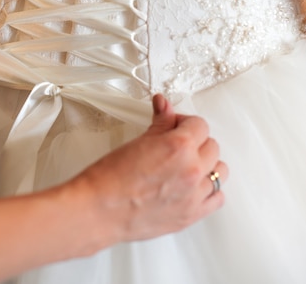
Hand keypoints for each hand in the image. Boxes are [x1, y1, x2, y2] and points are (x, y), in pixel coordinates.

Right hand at [76, 94, 226, 243]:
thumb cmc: (112, 178)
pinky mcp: (192, 215)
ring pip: (220, 171)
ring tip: (188, 165)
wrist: (100, 209)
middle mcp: (192, 170)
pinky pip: (218, 198)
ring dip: (207, 165)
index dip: (186, 123)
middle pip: (212, 146)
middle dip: (196, 142)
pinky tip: (194, 186)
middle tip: (178, 144)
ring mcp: (194, 194)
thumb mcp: (139, 141)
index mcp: (179, 146)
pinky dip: (209, 191)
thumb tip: (164, 106)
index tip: (175, 126)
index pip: (200, 125)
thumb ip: (160, 122)